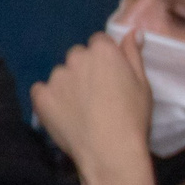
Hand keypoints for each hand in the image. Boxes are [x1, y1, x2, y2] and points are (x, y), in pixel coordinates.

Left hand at [30, 32, 158, 184]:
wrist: (110, 152)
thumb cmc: (133, 118)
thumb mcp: (143, 85)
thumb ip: (134, 55)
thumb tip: (133, 32)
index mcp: (103, 51)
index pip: (100, 41)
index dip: (106, 59)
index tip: (111, 78)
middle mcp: (76, 57)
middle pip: (78, 56)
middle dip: (85, 69)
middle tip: (97, 96)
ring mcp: (56, 76)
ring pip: (61, 75)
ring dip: (68, 85)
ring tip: (81, 111)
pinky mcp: (41, 96)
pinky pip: (42, 91)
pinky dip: (50, 99)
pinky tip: (63, 114)